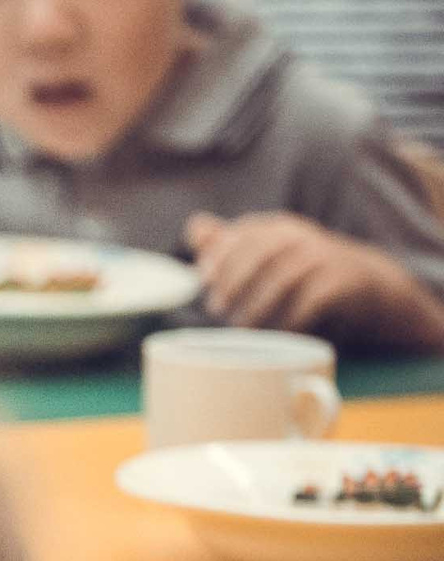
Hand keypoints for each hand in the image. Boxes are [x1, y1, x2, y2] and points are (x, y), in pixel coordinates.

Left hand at [186, 211, 443, 342]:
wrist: (366, 283)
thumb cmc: (302, 270)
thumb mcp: (267, 252)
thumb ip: (229, 243)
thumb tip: (194, 226)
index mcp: (277, 228)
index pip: (244, 233)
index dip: (220, 254)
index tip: (202, 279)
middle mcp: (301, 236)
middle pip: (261, 252)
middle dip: (234, 280)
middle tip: (217, 309)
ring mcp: (325, 256)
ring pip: (284, 278)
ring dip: (258, 306)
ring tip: (243, 328)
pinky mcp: (344, 281)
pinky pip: (311, 300)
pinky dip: (290, 319)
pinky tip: (278, 334)